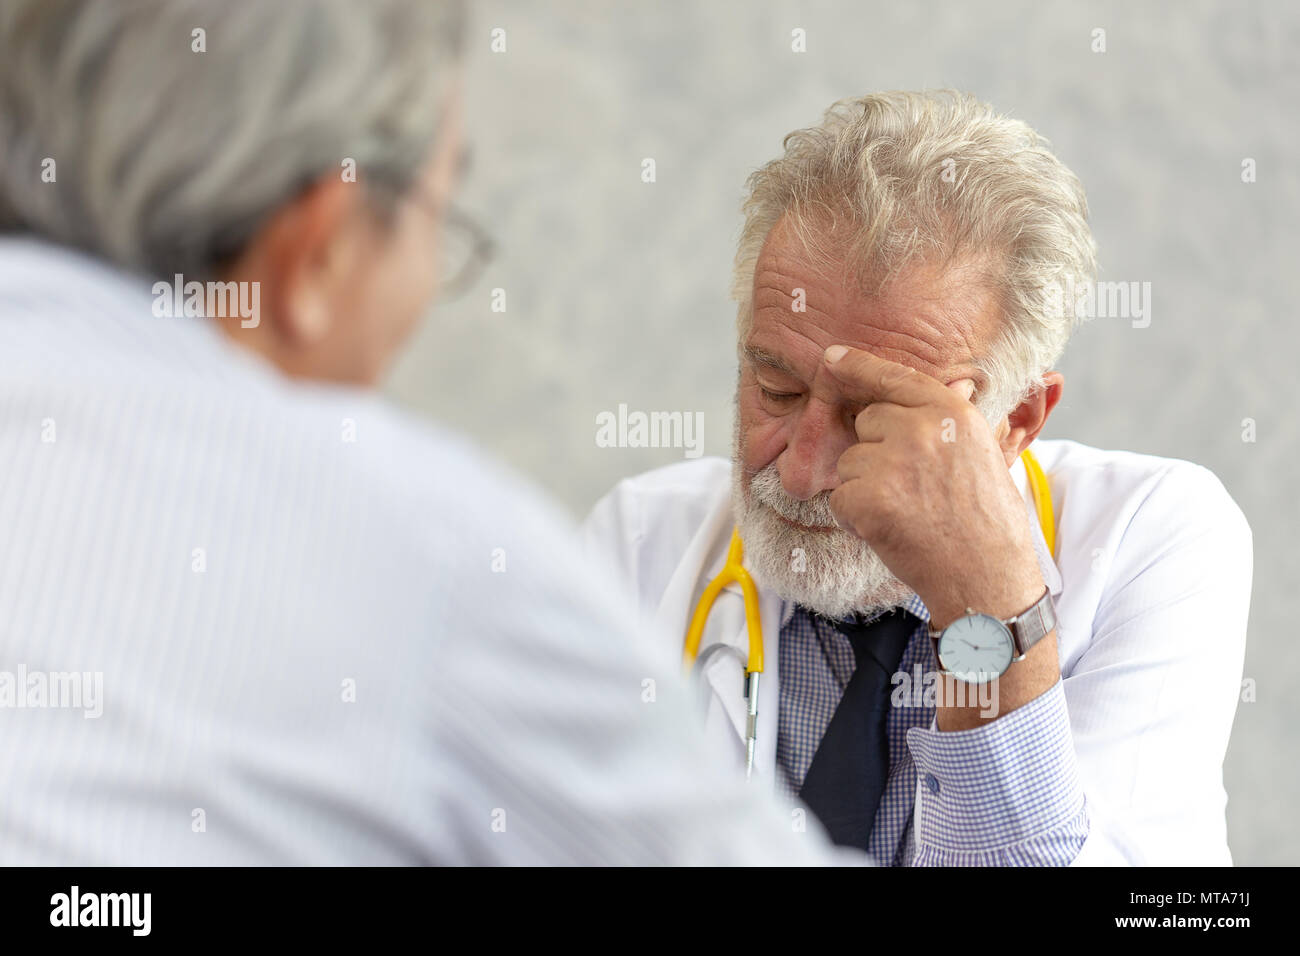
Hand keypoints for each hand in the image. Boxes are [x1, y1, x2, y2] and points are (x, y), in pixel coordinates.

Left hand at [821, 344, 1045, 631]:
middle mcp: (920, 428)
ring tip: (907, 513)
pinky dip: (855, 518)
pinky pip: (840, 498)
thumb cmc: (987, 521)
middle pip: (867, 422)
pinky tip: (890, 530)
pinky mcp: (867, 497)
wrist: (986, 578)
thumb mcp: (985, 453)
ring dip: (866, 488)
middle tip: (913, 488)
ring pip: (850, 462)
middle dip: (877, 451)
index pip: (894, 377)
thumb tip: (954, 380)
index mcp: (952, 411)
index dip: (858, 367)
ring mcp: (891, 462)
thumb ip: (952, 420)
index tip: (831, 359)